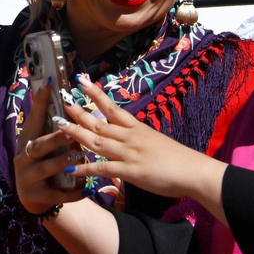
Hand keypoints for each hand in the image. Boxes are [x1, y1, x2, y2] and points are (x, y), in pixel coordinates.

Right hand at [13, 80, 89, 216]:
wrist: (33, 199)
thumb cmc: (43, 164)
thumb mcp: (44, 146)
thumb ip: (54, 129)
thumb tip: (68, 100)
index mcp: (27, 141)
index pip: (34, 118)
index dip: (41, 102)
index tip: (50, 84)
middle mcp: (24, 157)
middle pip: (40, 145)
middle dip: (55, 138)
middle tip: (71, 131)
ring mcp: (28, 178)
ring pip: (47, 168)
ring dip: (63, 161)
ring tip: (79, 155)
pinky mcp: (36, 196)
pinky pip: (57, 194)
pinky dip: (72, 192)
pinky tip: (86, 190)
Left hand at [58, 74, 225, 205]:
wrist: (194, 171)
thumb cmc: (180, 159)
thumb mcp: (156, 142)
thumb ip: (140, 140)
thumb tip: (130, 139)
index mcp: (138, 128)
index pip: (113, 107)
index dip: (96, 95)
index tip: (82, 82)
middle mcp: (131, 137)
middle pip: (100, 122)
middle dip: (79, 113)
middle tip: (62, 102)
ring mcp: (129, 153)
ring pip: (97, 141)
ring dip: (76, 134)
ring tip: (59, 127)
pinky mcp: (130, 171)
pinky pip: (103, 169)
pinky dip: (86, 169)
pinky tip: (71, 169)